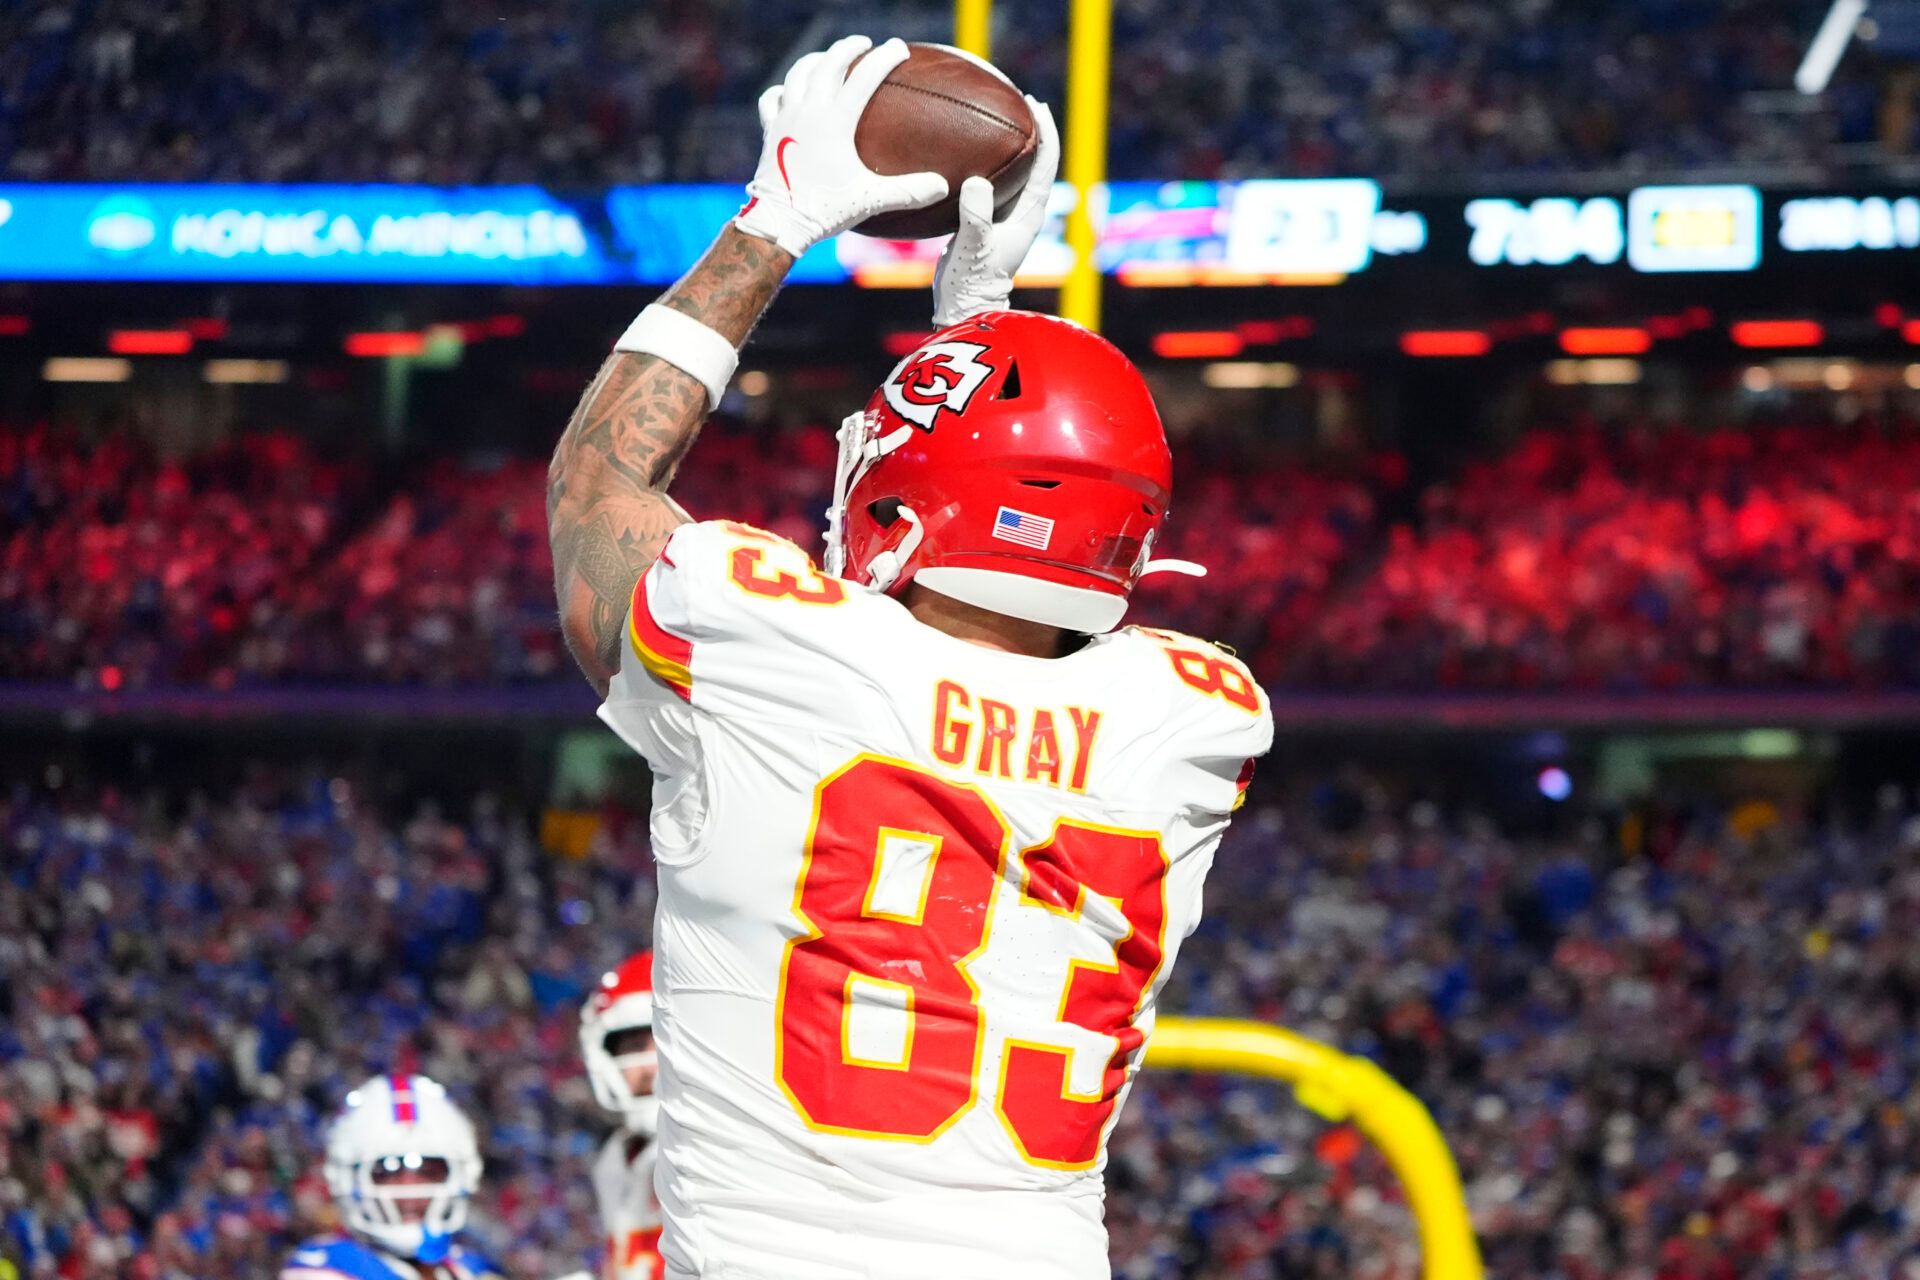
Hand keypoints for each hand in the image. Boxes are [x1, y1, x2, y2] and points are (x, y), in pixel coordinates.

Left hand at [735, 36, 949, 258]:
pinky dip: (784, 88)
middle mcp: (808, 110)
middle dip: (847, 48)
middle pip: (828, 64)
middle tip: (864, 45)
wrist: (778, 222)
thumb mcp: (872, 200)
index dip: (884, 58)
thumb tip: (944, 187)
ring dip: (816, 59)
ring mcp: (785, 118)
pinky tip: (790, 92)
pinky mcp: (770, 131)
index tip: (900, 48)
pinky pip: (773, 97)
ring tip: (829, 58)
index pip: (864, 76)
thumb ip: (909, 192)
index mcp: (835, 120)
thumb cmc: (824, 210)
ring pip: (799, 73)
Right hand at [931, 96, 1058, 325]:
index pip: (1045, 166)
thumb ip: (976, 216)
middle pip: (1035, 164)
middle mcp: (1022, 213)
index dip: (1046, 134)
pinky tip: (969, 156)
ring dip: (1012, 147)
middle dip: (1033, 132)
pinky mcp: (986, 222)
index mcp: (1028, 215)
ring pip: (1015, 173)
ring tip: (1000, 120)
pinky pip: (992, 185)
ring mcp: (1005, 218)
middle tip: (1023, 101)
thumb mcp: (974, 246)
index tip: (1037, 106)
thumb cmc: (972, 281)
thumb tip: (976, 182)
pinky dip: (987, 165)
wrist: (964, 306)